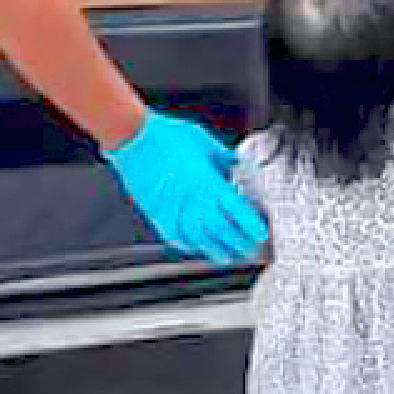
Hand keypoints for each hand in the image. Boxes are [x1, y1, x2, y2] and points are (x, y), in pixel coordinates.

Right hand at [102, 112, 267, 263]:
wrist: (133, 138)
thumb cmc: (165, 135)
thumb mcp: (204, 140)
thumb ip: (222, 157)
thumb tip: (236, 164)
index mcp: (206, 179)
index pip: (235, 208)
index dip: (250, 224)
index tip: (261, 234)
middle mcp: (191, 198)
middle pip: (220, 229)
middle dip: (237, 243)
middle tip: (249, 250)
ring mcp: (172, 208)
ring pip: (198, 238)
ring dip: (214, 250)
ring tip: (227, 257)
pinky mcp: (155, 212)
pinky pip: (174, 235)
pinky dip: (188, 245)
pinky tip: (196, 248)